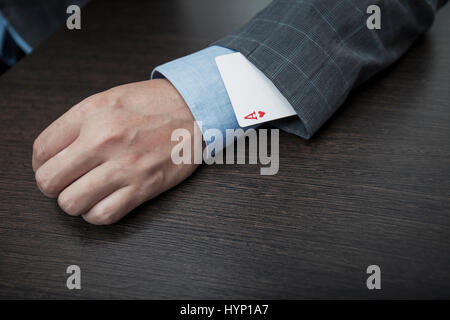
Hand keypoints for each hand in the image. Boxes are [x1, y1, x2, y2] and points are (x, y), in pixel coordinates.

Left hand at [32, 79, 198, 224]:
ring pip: (71, 203)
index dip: (41, 164)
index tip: (52, 167)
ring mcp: (124, 166)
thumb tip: (54, 154)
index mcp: (91, 114)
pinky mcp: (144, 187)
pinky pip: (103, 215)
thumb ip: (77, 124)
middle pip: (49, 181)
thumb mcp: (108, 99)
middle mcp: (104, 140)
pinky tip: (104, 201)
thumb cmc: (153, 104)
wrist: (195, 110)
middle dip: (54, 185)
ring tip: (87, 192)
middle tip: (68, 181)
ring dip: (75, 201)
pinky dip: (97, 213)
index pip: (41, 151)